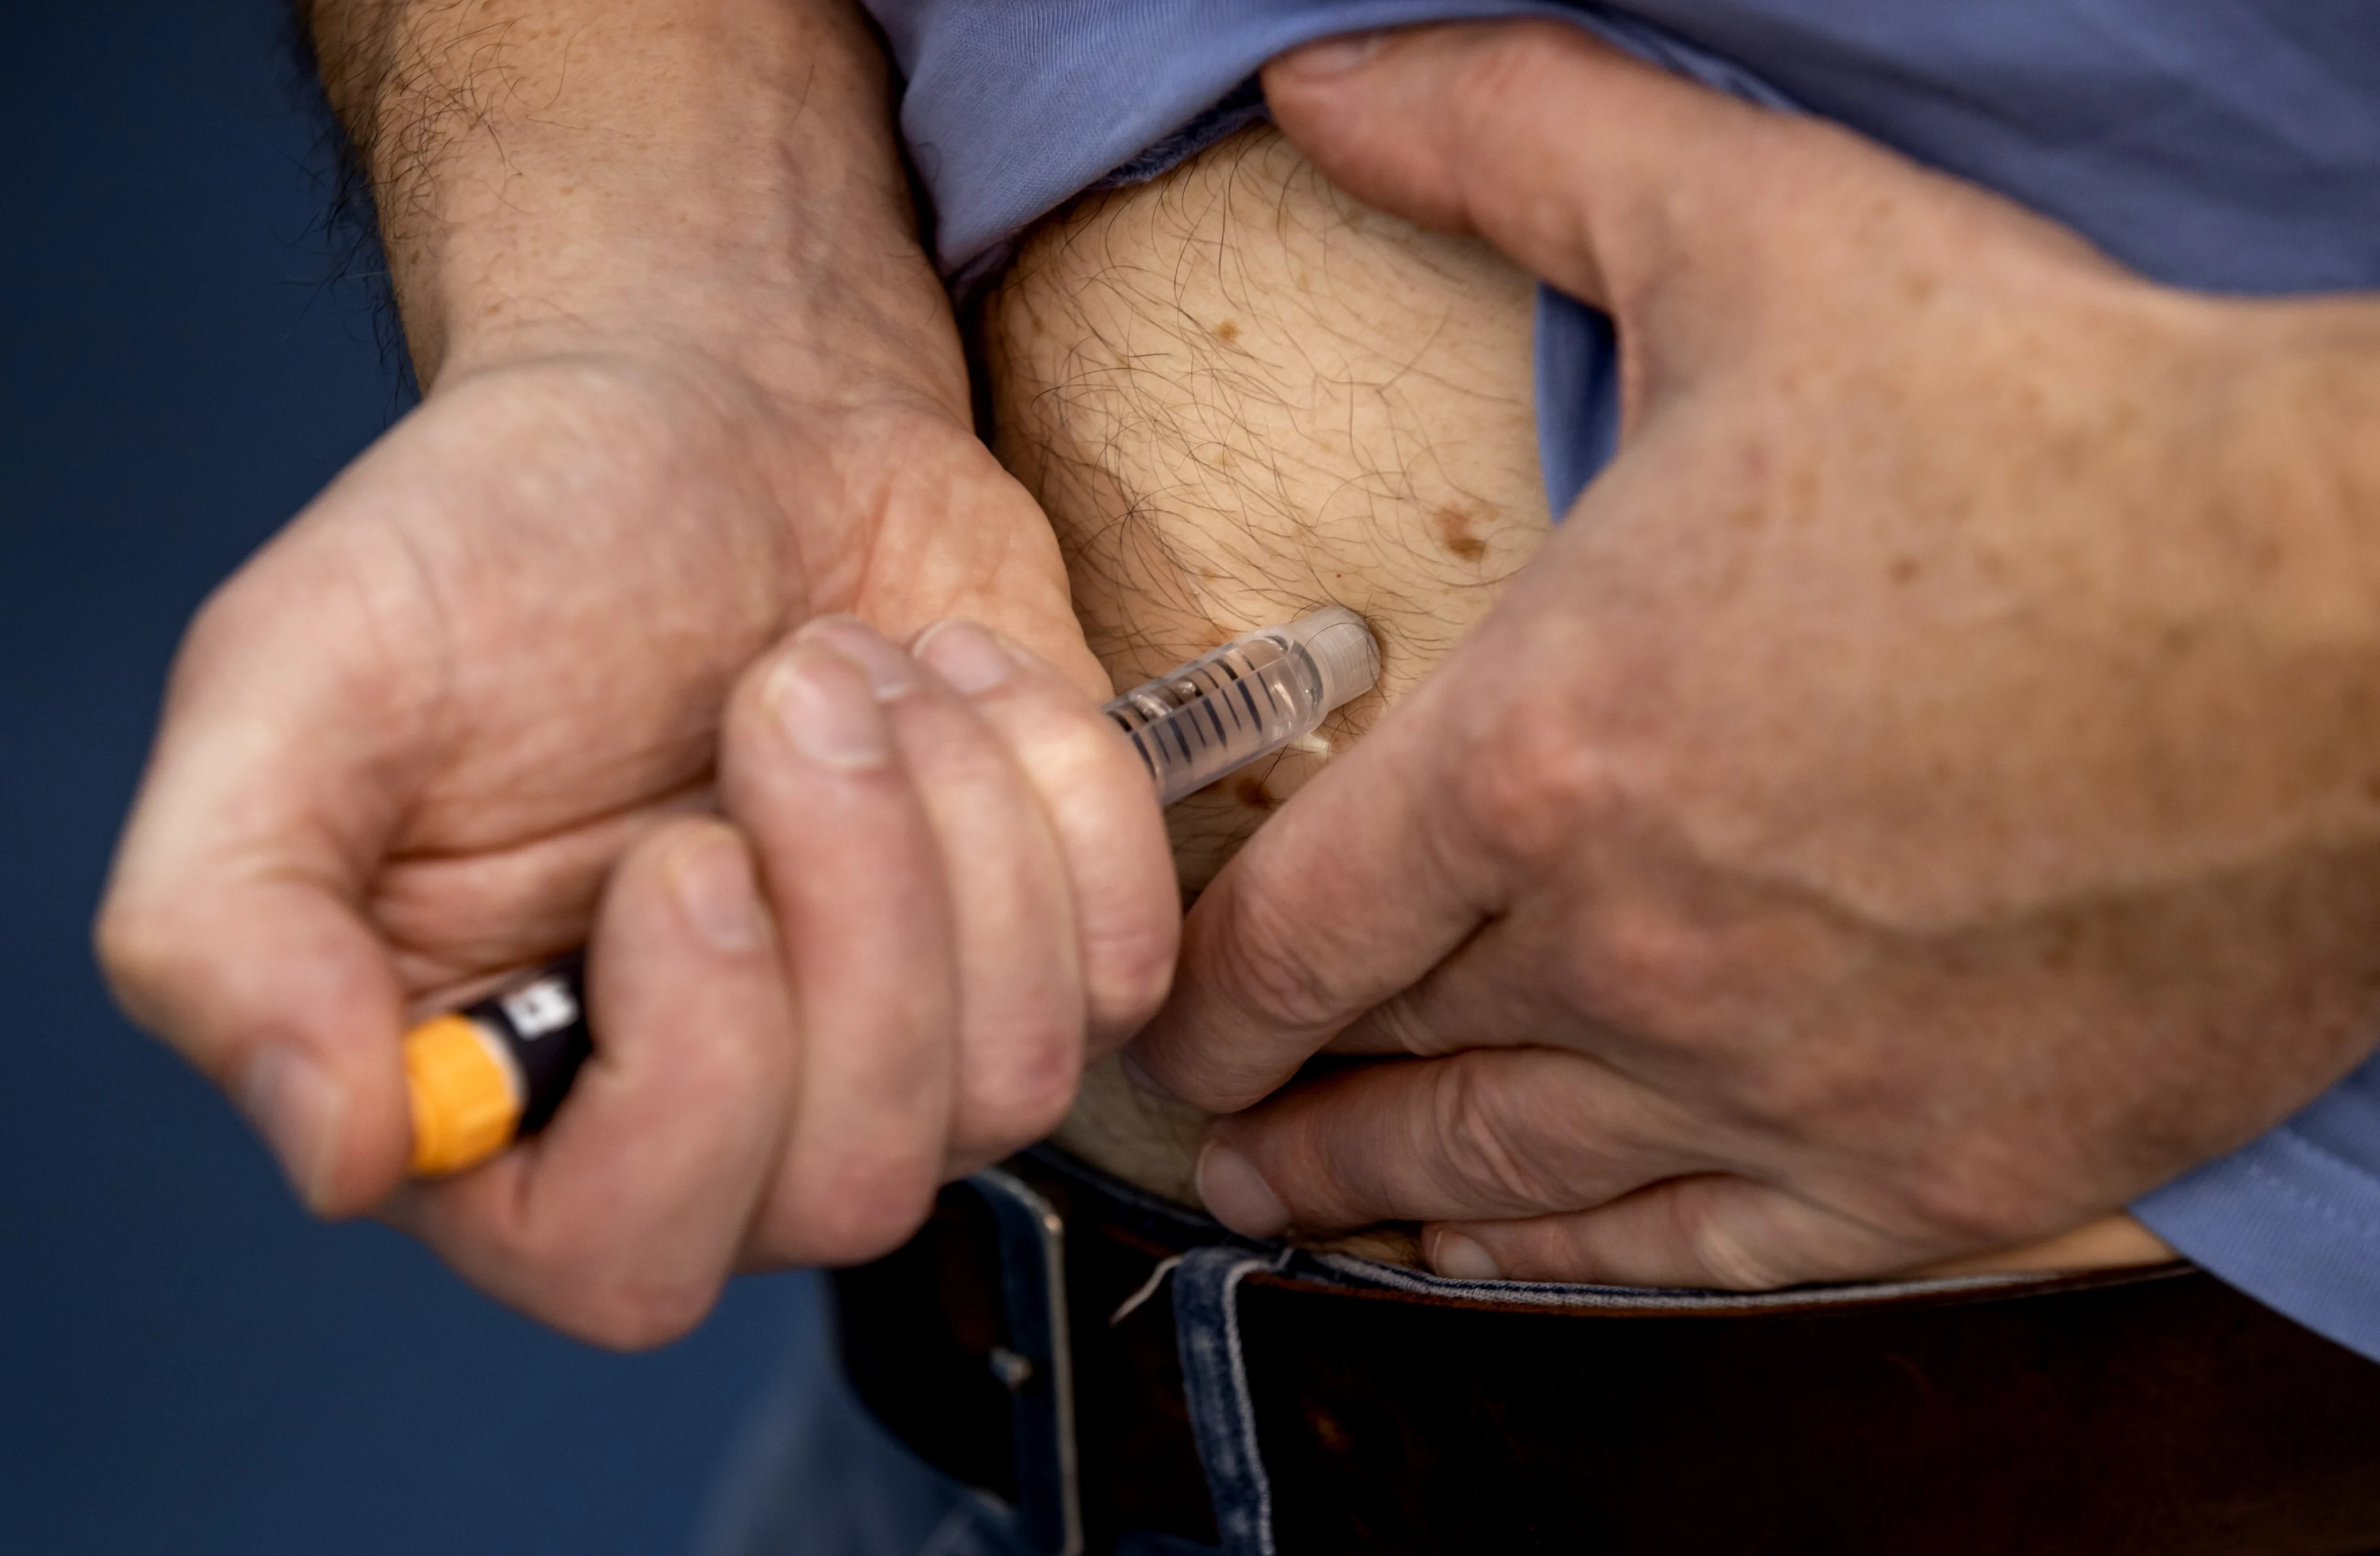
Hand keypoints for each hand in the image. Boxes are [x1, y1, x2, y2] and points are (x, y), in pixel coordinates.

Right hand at [97, 0, 1175, 1345]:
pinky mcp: (1045, 950)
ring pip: (1011, 1080)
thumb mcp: (301, 676)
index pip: (628, 1260)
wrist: (720, 408)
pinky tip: (962, 672)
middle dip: (853, 901)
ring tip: (856, 661)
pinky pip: (1128, 969)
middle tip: (790, 681)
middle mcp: (716, 1116)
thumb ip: (228, 924)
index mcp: (512, 1096)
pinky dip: (1065, 789)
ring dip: (954, 824)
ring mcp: (901, 1045)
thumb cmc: (508, 534)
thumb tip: (338, 1152)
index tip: (688, 848)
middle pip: (853, 1181)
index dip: (698, 1075)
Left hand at [1127, 23, 2379, 1287]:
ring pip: (1505, 1186)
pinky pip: (1691, 1260)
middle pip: (1379, 1067)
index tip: (1164, 1002)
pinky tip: (1495, 1259)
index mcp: (1551, 761)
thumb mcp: (1758, 234)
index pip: (1292, 930)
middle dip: (1269, 1098)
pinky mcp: (1932, 1175)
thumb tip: (1313, 76)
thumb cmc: (2064, 433)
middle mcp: (1639, 958)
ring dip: (1370, 1199)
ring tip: (1292, 1203)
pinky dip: (1565, 1267)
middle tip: (1209, 1119)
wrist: (2369, 622)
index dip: (1199, 985)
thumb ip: (1508, 141)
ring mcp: (1787, 1090)